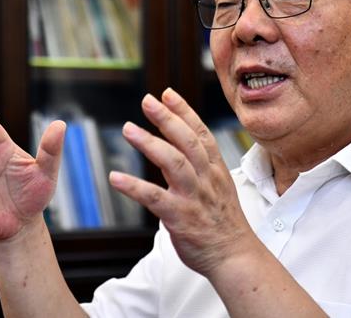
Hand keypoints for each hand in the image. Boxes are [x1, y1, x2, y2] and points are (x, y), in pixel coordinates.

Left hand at [109, 88, 255, 276]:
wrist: (234, 257)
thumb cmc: (223, 222)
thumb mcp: (218, 186)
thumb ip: (198, 166)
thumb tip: (174, 145)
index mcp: (215, 169)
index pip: (200, 133)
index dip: (184, 111)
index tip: (167, 93)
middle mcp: (206, 179)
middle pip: (187, 141)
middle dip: (167, 118)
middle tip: (147, 101)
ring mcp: (194, 197)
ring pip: (173, 163)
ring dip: (149, 143)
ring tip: (128, 129)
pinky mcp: (180, 218)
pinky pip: (155, 198)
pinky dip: (134, 187)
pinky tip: (116, 178)